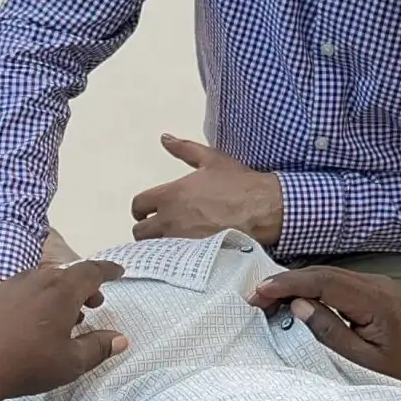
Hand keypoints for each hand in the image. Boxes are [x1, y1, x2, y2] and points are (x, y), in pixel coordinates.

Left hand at [0, 261, 128, 400]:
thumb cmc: (26, 363)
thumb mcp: (71, 362)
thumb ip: (98, 348)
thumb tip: (120, 339)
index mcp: (62, 291)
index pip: (91, 271)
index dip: (107, 271)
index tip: (118, 272)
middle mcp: (37, 280)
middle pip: (67, 274)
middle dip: (84, 286)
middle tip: (94, 303)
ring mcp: (11, 286)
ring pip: (43, 280)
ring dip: (59, 293)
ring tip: (65, 316)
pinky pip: (22, 289)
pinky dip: (37, 298)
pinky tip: (33, 321)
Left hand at [131, 136, 282, 245]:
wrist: (262, 208)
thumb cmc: (238, 184)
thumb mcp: (211, 159)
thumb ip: (184, 149)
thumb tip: (165, 138)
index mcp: (170, 194)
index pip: (138, 205)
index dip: (141, 210)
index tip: (147, 213)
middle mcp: (170, 218)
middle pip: (140, 232)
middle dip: (146, 231)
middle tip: (159, 230)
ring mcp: (181, 240)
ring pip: (154, 249)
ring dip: (159, 246)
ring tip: (172, 243)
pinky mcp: (194, 256)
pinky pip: (173, 261)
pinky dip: (173, 259)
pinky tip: (184, 256)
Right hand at [248, 266, 400, 389]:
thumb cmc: (400, 376)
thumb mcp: (360, 361)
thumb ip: (329, 332)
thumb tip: (297, 305)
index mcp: (376, 301)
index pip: (325, 282)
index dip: (289, 284)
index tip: (260, 293)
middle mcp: (377, 285)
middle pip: (324, 274)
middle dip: (287, 283)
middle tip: (255, 299)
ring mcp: (376, 286)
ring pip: (327, 276)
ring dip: (296, 285)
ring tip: (266, 300)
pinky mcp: (372, 293)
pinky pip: (336, 284)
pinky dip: (311, 290)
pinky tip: (292, 300)